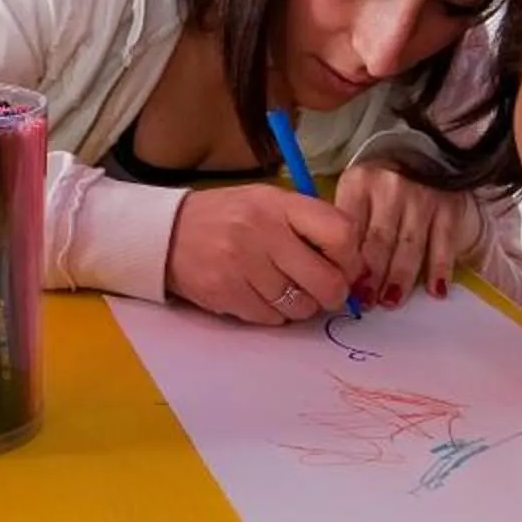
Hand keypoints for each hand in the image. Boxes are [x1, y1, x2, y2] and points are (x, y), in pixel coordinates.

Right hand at [164, 185, 360, 325]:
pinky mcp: (227, 294)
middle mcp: (262, 233)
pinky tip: (261, 295)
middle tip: (325, 290)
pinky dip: (274, 314)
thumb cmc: (229, 217)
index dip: (352, 257)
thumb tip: (353, 263)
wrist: (168, 233)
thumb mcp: (268, 202)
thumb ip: (309, 224)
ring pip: (301, 306)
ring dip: (302, 306)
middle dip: (334, 293)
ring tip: (287, 290)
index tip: (345, 264)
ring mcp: (243, 266)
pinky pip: (272, 319)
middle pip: (327, 281)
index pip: (340, 233)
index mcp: (279, 204)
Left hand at [335, 160, 479, 308]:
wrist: (424, 152)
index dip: (347, 261)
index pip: (350, 228)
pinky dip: (440, 268)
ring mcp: (423, 196)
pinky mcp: (449, 206)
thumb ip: (347, 224)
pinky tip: (436, 291)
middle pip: (380, 240)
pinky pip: (444, 242)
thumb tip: (336, 271)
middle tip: (368, 302)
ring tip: (391, 301)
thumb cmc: (380, 183)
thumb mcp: (355, 191)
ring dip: (401, 278)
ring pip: (410, 245)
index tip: (344, 288)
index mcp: (359, 183)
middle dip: (373, 276)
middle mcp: (391, 187)